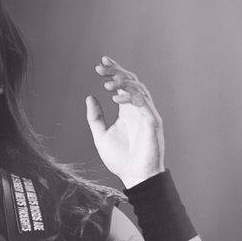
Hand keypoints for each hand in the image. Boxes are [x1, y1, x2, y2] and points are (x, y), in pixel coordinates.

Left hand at [85, 55, 164, 187]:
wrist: (135, 177)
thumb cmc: (120, 159)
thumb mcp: (101, 136)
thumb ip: (95, 117)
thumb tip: (89, 97)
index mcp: (127, 110)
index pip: (122, 85)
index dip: (114, 72)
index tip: (101, 63)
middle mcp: (138, 109)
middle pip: (131, 81)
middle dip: (116, 72)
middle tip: (101, 67)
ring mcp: (147, 114)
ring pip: (139, 88)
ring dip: (123, 82)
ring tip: (107, 82)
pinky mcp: (153, 122)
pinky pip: (144, 103)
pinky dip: (131, 97)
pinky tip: (116, 97)